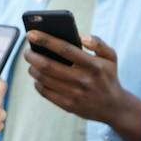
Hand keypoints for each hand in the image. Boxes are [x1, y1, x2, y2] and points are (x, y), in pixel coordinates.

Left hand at [24, 31, 140, 140]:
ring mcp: (74, 94)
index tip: (31, 33)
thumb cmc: (107, 76)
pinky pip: (45, 92)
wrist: (114, 107)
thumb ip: (98, 43)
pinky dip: (37, 83)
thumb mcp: (111, 56)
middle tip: (26, 50)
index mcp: (93, 65)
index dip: (45, 40)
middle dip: (32, 56)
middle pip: (49, 65)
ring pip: (44, 79)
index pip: (64, 48)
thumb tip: (80, 35)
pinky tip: (38, 76)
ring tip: (31, 61)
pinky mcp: (68, 105)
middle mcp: (83, 80)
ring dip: (33, 68)